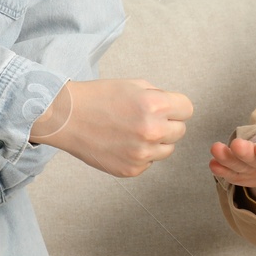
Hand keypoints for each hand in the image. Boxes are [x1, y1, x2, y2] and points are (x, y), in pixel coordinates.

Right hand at [30, 77, 192, 176]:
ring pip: (167, 149)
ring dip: (156, 141)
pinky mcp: (131, 170)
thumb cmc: (98, 98)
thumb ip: (160, 96)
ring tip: (132, 131)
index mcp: (155, 106)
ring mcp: (142, 153)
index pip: (187, 109)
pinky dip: (140, 154)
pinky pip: (149, 162)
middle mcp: (152, 131)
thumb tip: (175, 109)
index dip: (176, 106)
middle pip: (180, 130)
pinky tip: (122, 143)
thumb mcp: (134, 85)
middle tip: (144, 118)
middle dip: (167, 124)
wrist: (68, 118)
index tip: (166, 107)